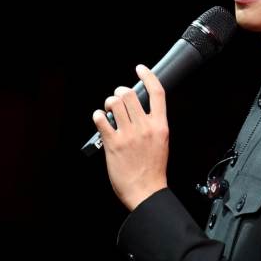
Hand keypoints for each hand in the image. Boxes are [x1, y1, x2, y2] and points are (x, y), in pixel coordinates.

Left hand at [93, 65, 168, 210]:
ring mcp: (128, 134)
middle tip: (117, 97)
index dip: (148, 76)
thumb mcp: (161, 142)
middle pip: (130, 94)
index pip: (157, 92)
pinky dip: (98, 115)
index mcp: (160, 126)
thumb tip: (140, 109)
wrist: (146, 190)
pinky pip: (101, 119)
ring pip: (114, 102)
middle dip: (120, 92)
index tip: (141, 69)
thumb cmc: (153, 170)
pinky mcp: (113, 143)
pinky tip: (100, 119)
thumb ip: (153, 124)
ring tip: (108, 109)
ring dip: (109, 102)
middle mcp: (145, 127)